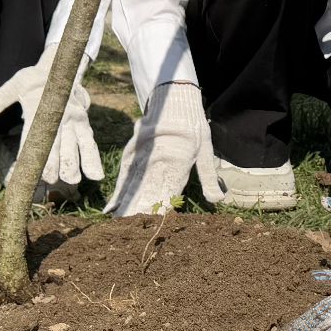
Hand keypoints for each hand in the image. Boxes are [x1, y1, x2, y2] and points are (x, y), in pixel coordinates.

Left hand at [0, 45, 103, 189]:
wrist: (61, 67)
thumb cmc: (34, 79)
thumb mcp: (14, 84)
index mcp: (41, 107)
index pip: (35, 132)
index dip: (32, 150)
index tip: (28, 167)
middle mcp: (60, 115)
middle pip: (58, 142)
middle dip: (56, 161)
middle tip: (51, 179)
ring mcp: (75, 120)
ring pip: (78, 144)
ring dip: (75, 162)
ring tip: (72, 180)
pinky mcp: (84, 124)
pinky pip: (90, 143)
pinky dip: (93, 159)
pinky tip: (96, 176)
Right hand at [104, 82, 216, 216]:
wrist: (174, 96)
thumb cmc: (193, 125)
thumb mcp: (206, 149)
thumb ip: (208, 177)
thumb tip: (218, 200)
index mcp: (178, 159)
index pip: (168, 191)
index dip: (161, 210)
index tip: (154, 227)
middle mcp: (157, 158)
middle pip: (147, 191)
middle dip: (139, 213)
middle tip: (130, 233)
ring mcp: (141, 154)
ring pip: (132, 184)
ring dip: (125, 206)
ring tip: (118, 226)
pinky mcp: (131, 150)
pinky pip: (123, 175)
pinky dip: (118, 191)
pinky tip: (112, 206)